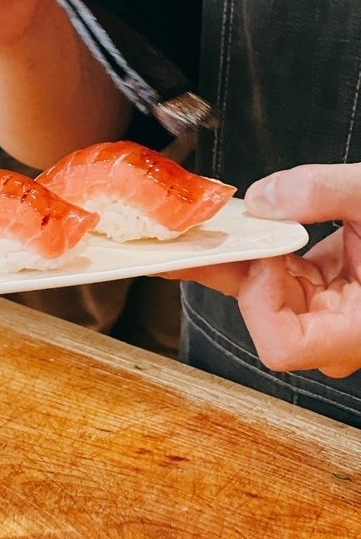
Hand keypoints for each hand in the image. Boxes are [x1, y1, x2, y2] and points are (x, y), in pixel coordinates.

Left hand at [176, 163, 360, 377]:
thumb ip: (326, 193)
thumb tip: (265, 198)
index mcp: (359, 328)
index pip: (283, 345)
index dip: (263, 300)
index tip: (268, 252)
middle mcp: (339, 331)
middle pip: (262, 314)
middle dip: (234, 267)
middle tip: (195, 229)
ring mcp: (329, 313)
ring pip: (262, 292)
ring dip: (240, 255)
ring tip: (212, 221)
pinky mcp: (323, 289)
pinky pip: (276, 275)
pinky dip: (260, 247)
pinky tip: (240, 225)